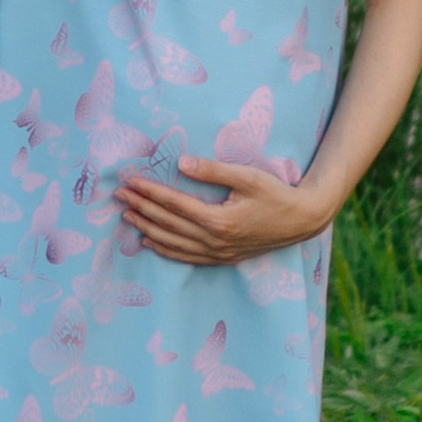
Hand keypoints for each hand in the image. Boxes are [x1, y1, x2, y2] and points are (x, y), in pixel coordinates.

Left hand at [117, 160, 324, 266]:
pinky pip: (187, 257)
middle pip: (168, 224)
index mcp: (219, 220)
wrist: (302, 220)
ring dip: (147, 229)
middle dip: (141, 208)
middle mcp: (215, 240)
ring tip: (127, 216)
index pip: (174, 205)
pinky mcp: (223, 258)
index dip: (150, 192)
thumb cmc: (276, 194)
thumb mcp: (247, 177)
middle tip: (119, 195)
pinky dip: (165, 250)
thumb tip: (180, 163)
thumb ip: (213, 171)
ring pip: (173, 244)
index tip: (130, 181)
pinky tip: (150, 242)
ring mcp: (219, 253)